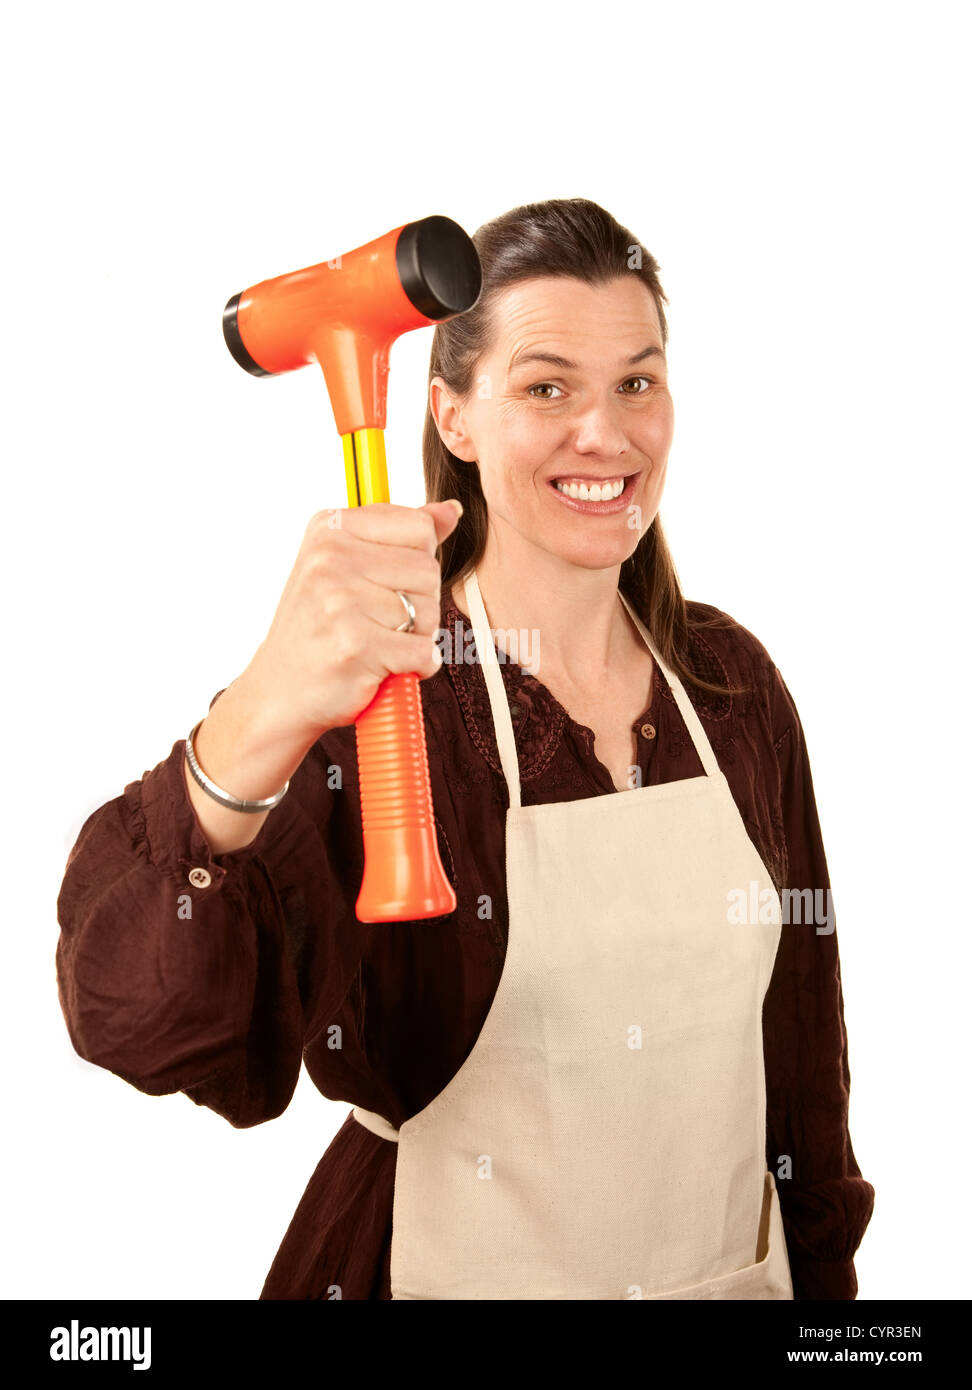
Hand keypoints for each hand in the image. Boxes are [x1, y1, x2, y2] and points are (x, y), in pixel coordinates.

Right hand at [236, 499, 462, 746]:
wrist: (279, 692)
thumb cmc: (319, 628)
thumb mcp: (348, 566)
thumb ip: (401, 534)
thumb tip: (451, 510)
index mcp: (331, 528)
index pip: (420, 527)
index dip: (416, 562)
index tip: (382, 584)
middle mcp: (331, 558)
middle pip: (428, 570)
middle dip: (417, 603)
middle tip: (377, 622)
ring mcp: (341, 601)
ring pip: (429, 611)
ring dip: (415, 637)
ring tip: (377, 644)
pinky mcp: (356, 646)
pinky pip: (424, 651)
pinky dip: (416, 667)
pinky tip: (385, 667)